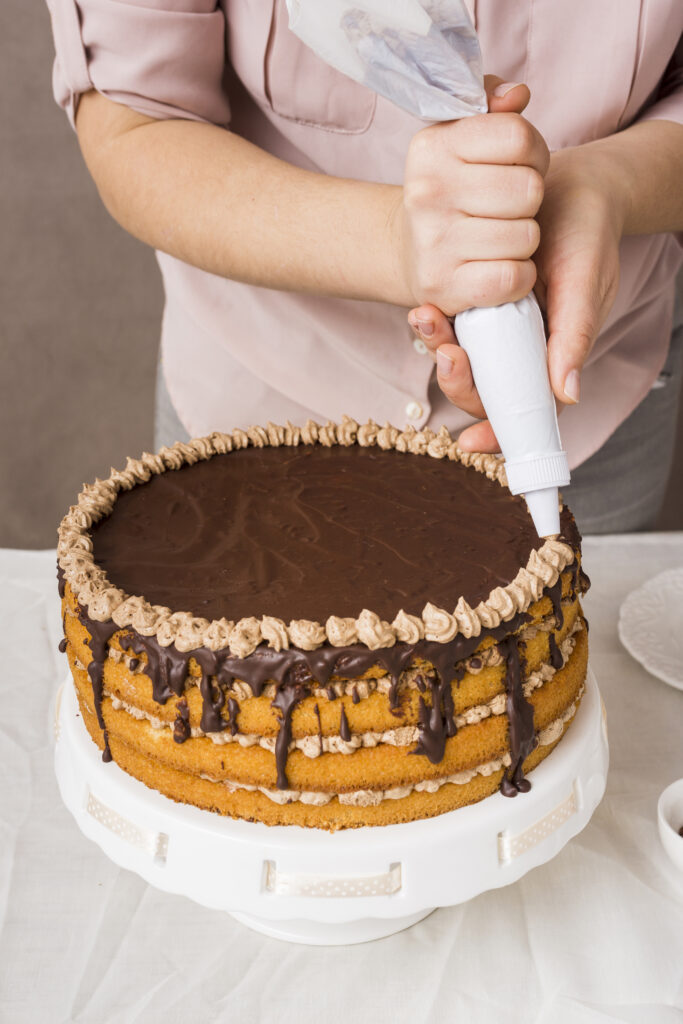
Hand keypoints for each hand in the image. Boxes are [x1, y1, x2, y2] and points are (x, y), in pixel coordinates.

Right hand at [396, 76, 548, 314]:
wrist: (410, 252)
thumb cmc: (452, 188)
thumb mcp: (462, 137)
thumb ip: (493, 107)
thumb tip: (517, 96)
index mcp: (433, 147)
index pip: (519, 137)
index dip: (533, 153)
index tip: (516, 167)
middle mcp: (427, 192)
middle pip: (528, 189)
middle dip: (530, 200)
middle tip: (510, 208)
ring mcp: (433, 242)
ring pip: (526, 236)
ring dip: (524, 241)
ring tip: (501, 237)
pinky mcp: (444, 286)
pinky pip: (512, 278)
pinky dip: (518, 277)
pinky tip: (500, 267)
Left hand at [409, 144, 626, 451]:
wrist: (569, 187)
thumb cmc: (588, 236)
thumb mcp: (585, 284)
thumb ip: (575, 337)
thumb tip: (569, 394)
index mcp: (554, 360)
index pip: (526, 411)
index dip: (497, 433)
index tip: (469, 442)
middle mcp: (522, 352)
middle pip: (483, 391)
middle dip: (458, 383)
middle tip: (448, 355)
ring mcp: (497, 330)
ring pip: (463, 361)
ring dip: (440, 350)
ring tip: (426, 321)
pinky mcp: (477, 304)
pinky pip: (452, 326)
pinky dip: (437, 323)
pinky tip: (425, 309)